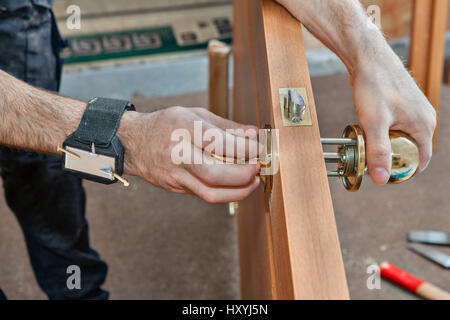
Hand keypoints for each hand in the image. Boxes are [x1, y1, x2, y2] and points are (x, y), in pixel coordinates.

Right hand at [118, 107, 260, 202]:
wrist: (133, 143)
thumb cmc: (166, 124)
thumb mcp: (195, 114)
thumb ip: (226, 126)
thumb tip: (253, 134)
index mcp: (184, 129)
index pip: (217, 142)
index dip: (243, 148)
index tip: (259, 148)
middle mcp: (179, 154)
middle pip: (214, 174)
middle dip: (243, 175)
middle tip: (257, 168)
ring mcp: (176, 175)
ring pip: (210, 193)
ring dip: (238, 191)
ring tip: (252, 182)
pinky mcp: (176, 188)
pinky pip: (205, 194)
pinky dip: (225, 191)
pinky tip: (236, 184)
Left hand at [352, 44, 435, 184]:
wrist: (368, 58)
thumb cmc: (374, 86)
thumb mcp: (374, 123)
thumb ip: (378, 151)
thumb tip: (381, 178)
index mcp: (425, 125)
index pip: (421, 161)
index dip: (403, 171)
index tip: (383, 174)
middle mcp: (425, 118)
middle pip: (411, 150)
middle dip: (392, 157)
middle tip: (370, 158)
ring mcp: (416, 110)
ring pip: (403, 137)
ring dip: (387, 143)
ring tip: (368, 141)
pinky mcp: (405, 104)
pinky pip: (398, 126)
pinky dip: (385, 132)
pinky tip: (370, 128)